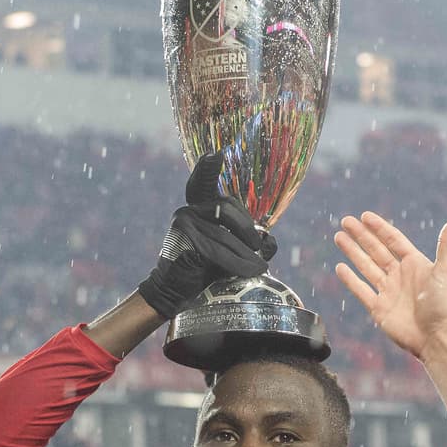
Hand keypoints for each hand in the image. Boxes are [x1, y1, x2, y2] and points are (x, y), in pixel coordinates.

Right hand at [137, 153, 274, 319]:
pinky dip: (239, 264)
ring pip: (226, 234)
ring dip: (246, 253)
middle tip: (258, 249)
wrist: (176, 292)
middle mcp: (188, 211)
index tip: (215, 154)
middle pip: (227, 208)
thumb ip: (252, 243)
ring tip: (259, 267)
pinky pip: (219, 251)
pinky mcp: (185, 242)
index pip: (202, 183)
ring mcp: (184, 224)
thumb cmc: (205, 270)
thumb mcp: (232, 252)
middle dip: (248, 229)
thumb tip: (270, 240)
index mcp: (199, 207)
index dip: (207, 170)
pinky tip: (250, 271)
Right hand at [334, 212, 446, 359]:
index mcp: (414, 264)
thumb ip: (446, 245)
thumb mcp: (446, 270)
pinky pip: (361, 290)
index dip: (379, 228)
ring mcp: (388, 291)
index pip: (393, 240)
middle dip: (361, 235)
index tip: (364, 216)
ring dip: (352, 252)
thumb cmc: (443, 304)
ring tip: (339, 237)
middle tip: (345, 221)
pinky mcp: (378, 308)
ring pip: (366, 266)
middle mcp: (400, 275)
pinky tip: (340, 267)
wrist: (436, 337)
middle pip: (376, 250)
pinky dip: (350, 279)